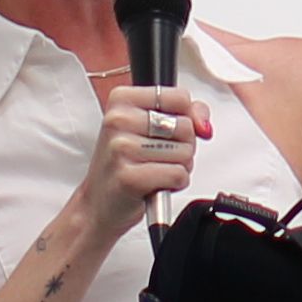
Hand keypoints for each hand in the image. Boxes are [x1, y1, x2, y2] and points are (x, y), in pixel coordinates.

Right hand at [65, 79, 208, 235]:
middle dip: (182, 147)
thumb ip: (186, 113)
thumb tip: (204, 125)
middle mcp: (118, 120)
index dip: (186, 119)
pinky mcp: (129, 177)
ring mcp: (121, 148)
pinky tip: (156, 184)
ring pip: (185, 152)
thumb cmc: (124, 164)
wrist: (98, 204)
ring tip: (154, 170)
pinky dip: (176, 183)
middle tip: (157, 157)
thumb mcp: (149, 127)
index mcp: (122, 100)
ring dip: (179, 167)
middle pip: (186, 126)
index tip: (167, 133)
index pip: (180, 97)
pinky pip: (178, 174)